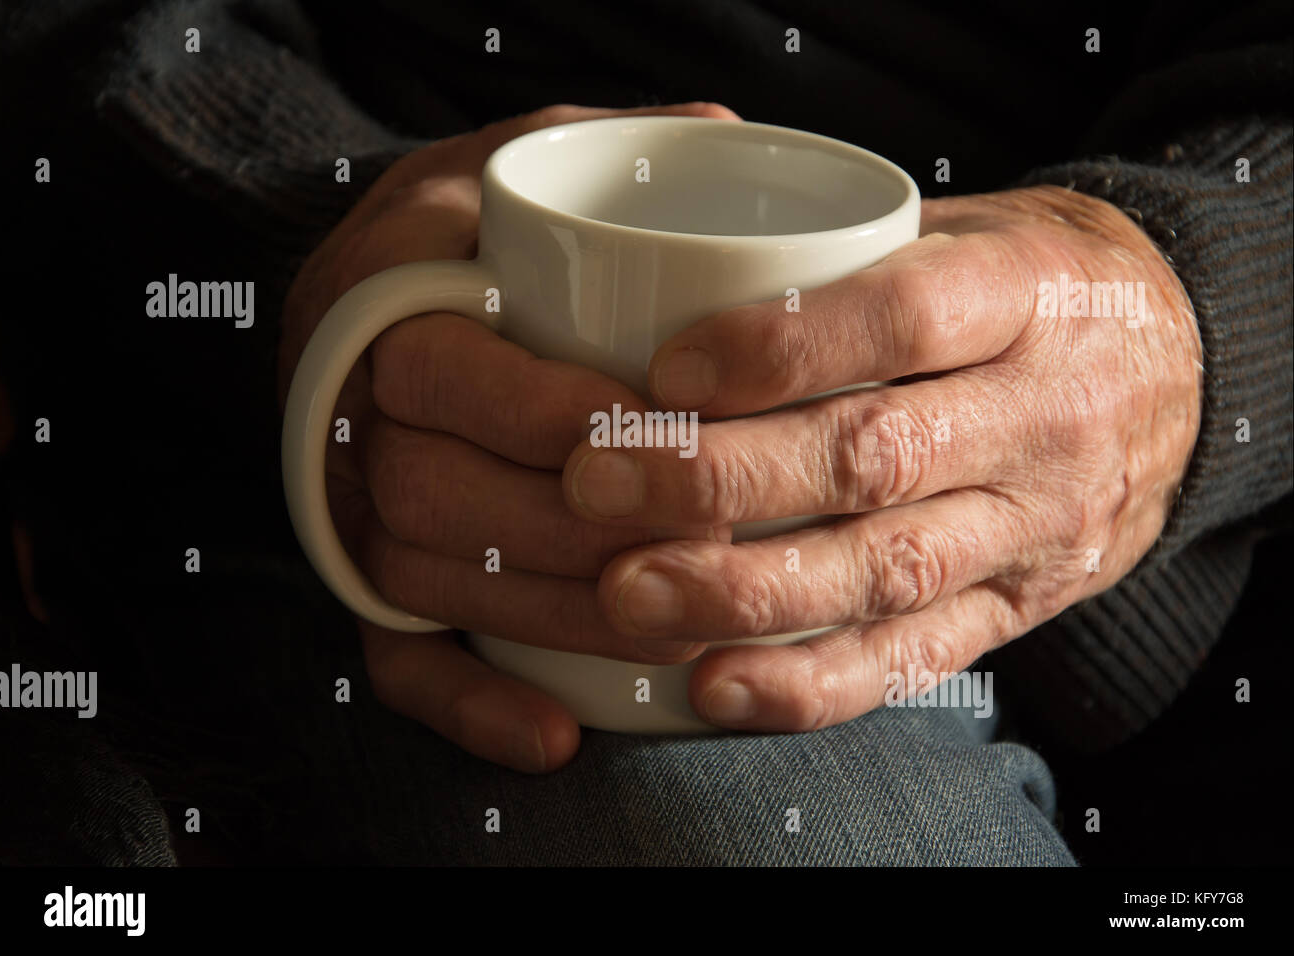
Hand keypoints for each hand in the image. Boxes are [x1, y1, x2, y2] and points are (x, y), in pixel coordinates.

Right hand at [279, 102, 738, 770]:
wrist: (381, 291)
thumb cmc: (477, 227)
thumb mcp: (532, 158)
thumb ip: (613, 148)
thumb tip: (719, 134)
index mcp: (376, 296)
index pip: (436, 368)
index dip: (537, 408)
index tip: (647, 422)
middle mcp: (342, 406)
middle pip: (433, 492)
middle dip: (574, 528)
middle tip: (702, 534)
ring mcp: (345, 501)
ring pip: (428, 582)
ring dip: (555, 618)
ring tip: (680, 622)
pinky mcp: (367, 575)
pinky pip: (396, 658)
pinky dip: (471, 705)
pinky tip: (556, 737)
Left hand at [561, 185, 1202, 731]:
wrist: (1185, 366)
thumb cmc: (1031, 287)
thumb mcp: (968, 228)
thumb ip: (844, 244)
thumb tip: (674, 229)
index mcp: (1029, 294)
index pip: (906, 318)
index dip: (780, 348)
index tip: (664, 371)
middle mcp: (1044, 415)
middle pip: (877, 457)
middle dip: (724, 480)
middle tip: (597, 481)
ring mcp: (1038, 525)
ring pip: (889, 569)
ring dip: (747, 591)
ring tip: (628, 590)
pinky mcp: (1022, 607)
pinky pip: (918, 659)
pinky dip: (811, 682)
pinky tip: (714, 681)